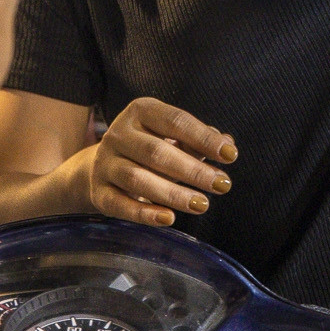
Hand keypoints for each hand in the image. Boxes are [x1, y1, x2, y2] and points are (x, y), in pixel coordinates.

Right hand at [86, 97, 236, 226]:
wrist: (103, 166)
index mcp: (141, 111)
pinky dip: (144, 213)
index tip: (231, 155)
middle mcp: (119, 134)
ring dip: (173, 193)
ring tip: (202, 204)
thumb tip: (227, 143)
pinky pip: (119, 204)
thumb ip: (199, 140)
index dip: (204, 138)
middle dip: (193, 170)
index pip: (175, 121)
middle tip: (222, 185)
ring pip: (138, 179)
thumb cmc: (150, 148)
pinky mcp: (98, 191)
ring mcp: (105, 163)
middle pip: (156, 152)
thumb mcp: (173, 137)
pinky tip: (168, 219)